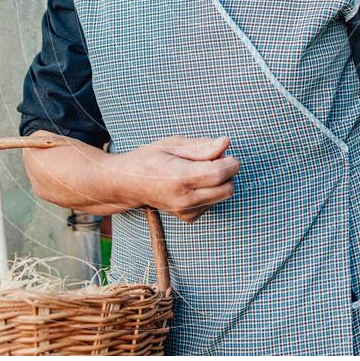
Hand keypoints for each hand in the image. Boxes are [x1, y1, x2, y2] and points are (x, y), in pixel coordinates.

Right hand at [112, 135, 238, 222]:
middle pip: (227, 188)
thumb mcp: (173, 144)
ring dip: (220, 181)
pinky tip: (194, 182)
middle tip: (212, 158)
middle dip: (227, 172)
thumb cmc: (149, 159)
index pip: (219, 174)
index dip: (230, 162)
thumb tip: (225, 143)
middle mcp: (184, 199)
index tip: (226, 152)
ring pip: (223, 196)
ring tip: (199, 169)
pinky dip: (211, 190)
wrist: (129, 184)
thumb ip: (201, 146)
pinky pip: (213, 202)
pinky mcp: (189, 217)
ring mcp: (186, 211)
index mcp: (179, 178)